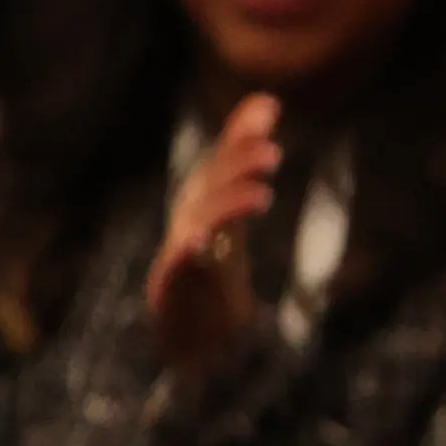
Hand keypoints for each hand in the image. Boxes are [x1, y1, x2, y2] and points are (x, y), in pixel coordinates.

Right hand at [147, 91, 284, 385]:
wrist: (186, 341)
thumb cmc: (210, 274)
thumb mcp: (232, 219)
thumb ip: (243, 170)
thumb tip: (264, 104)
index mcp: (206, 207)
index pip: (222, 164)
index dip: (239, 136)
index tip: (267, 111)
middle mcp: (189, 225)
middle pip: (208, 186)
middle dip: (236, 166)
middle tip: (273, 154)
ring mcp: (178, 257)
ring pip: (198, 223)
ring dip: (226, 205)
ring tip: (261, 197)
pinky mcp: (172, 289)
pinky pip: (179, 268)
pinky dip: (188, 252)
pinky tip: (201, 240)